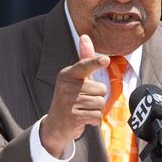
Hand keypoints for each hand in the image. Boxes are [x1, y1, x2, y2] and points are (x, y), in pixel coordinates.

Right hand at [40, 34, 108, 157]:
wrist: (56, 125)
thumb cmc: (70, 98)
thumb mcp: (76, 79)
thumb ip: (84, 60)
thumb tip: (85, 36)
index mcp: (67, 74)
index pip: (84, 66)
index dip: (96, 63)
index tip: (105, 60)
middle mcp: (66, 86)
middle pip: (101, 89)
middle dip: (98, 97)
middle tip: (84, 102)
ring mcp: (69, 102)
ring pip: (100, 103)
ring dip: (96, 109)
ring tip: (84, 110)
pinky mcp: (73, 116)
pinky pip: (97, 115)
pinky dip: (94, 120)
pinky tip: (84, 119)